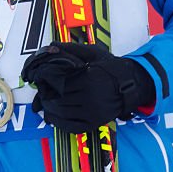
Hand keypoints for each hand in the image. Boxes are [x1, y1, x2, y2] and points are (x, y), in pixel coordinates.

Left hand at [20, 42, 155, 133]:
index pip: (59, 84)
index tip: (41, 79)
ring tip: (44, 102)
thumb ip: (71, 49)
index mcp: (88, 80)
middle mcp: (90, 98)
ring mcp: (93, 113)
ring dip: (49, 108)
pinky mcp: (94, 123)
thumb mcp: (92, 52)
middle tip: (41, 91)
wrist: (130, 84)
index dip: (47, 82)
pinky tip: (52, 116)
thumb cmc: (110, 67)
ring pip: (63, 113)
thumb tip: (52, 45)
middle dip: (46, 96)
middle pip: (58, 100)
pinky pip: (71, 126)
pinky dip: (58, 122)